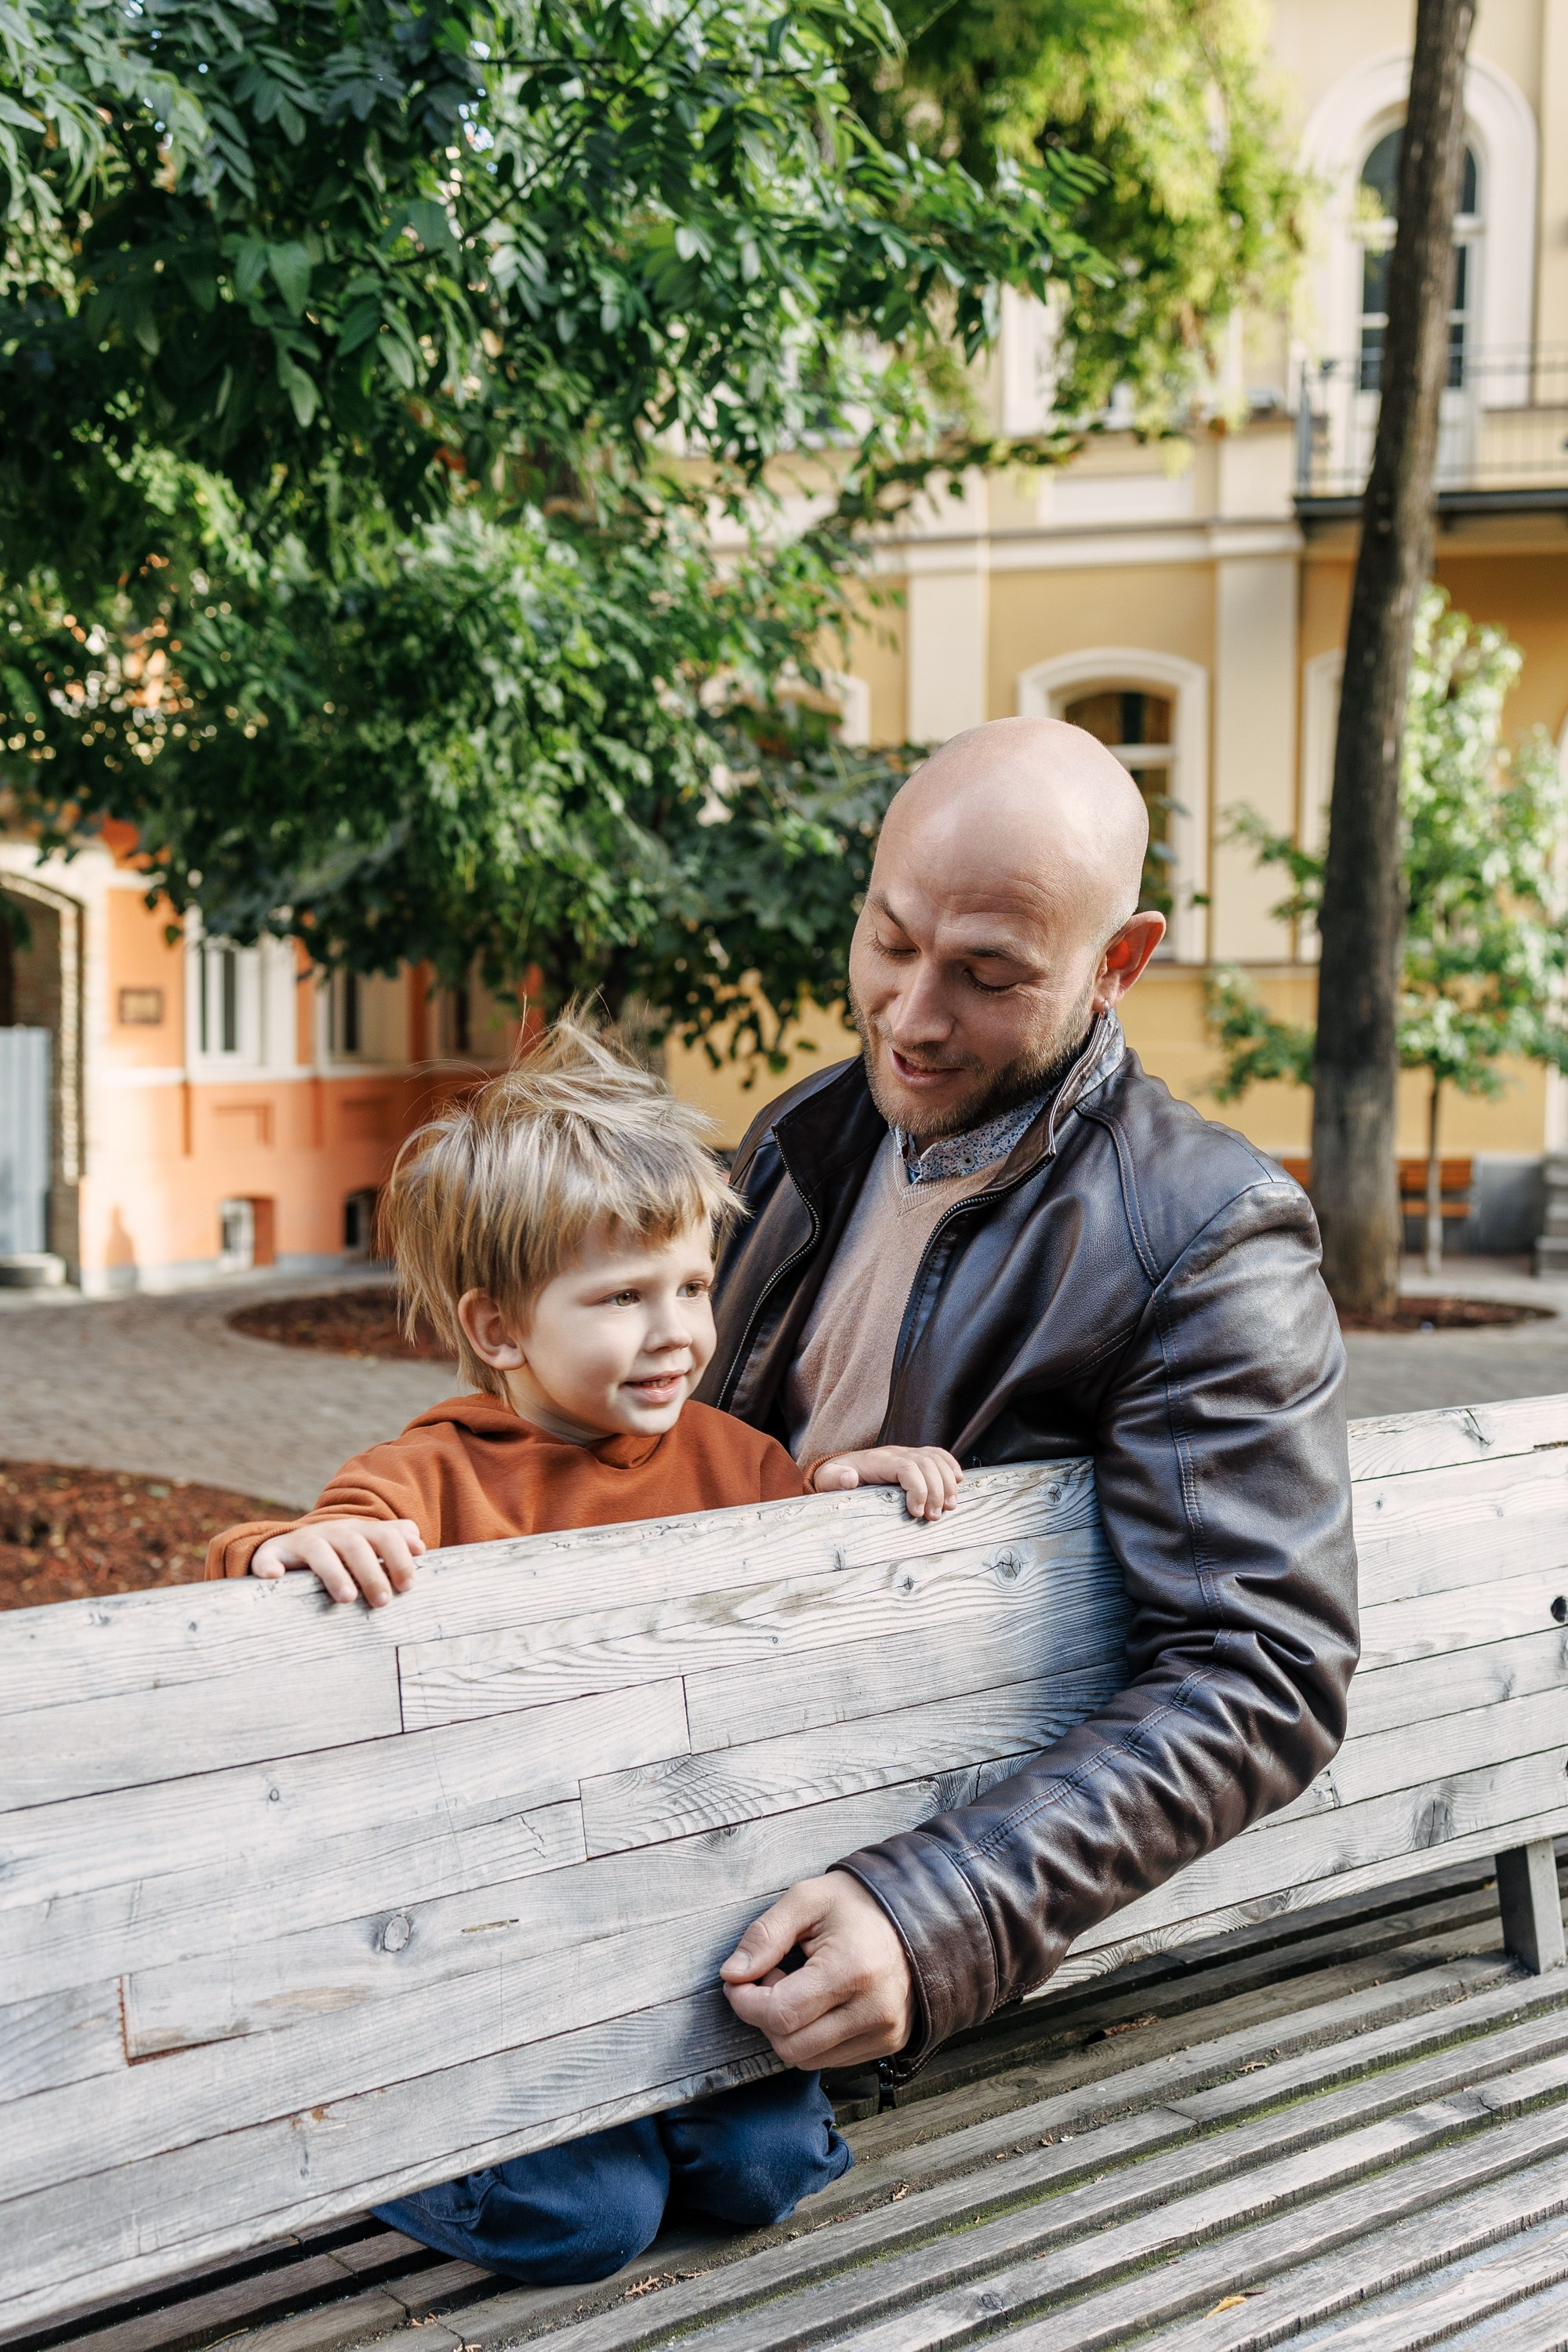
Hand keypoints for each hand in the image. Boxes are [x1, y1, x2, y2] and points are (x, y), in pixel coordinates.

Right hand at [249, 1517, 425, 1607]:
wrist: (287, 1547)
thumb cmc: (338, 1556)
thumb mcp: (365, 1546)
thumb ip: (392, 1543)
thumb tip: (420, 1545)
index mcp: (358, 1531)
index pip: (384, 1536)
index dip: (398, 1557)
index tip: (409, 1585)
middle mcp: (331, 1532)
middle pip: (355, 1545)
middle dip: (371, 1572)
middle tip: (383, 1601)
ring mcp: (301, 1541)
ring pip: (318, 1550)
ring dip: (333, 1572)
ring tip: (346, 1598)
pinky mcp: (272, 1553)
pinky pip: (267, 1557)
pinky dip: (269, 1565)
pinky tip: (274, 1578)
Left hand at [720, 1873, 914, 2068]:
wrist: (917, 1914)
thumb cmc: (858, 1904)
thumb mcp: (807, 1900)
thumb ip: (764, 1935)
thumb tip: (732, 1974)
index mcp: (852, 1970)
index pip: (780, 2013)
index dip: (745, 2001)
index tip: (739, 1979)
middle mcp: (872, 2011)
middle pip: (789, 2045)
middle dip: (763, 2016)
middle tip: (771, 1977)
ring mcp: (883, 2033)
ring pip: (806, 2059)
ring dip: (787, 2029)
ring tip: (798, 1987)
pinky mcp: (888, 2044)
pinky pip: (830, 2060)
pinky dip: (811, 2036)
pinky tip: (818, 2003)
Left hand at [812, 1444, 962, 1521]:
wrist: (839, 1471)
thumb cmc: (836, 1479)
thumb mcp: (828, 1481)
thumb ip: (836, 1479)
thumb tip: (848, 1479)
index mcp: (877, 1461)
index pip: (906, 1467)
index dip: (918, 1488)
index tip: (917, 1512)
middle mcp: (895, 1453)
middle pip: (925, 1464)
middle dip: (936, 1490)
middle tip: (934, 1516)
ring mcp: (906, 1453)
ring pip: (935, 1459)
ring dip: (947, 1482)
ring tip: (948, 1506)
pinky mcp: (914, 1458)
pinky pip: (937, 1455)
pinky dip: (950, 1466)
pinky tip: (958, 1481)